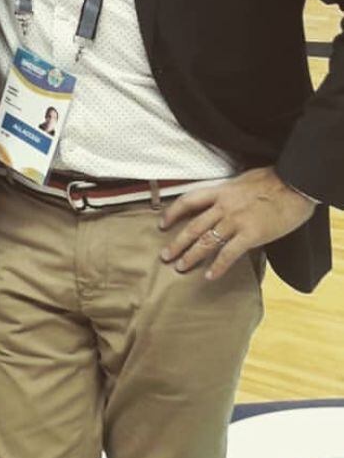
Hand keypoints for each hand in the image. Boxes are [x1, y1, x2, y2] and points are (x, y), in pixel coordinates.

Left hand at [159, 165, 314, 280]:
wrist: (294, 185)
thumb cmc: (272, 181)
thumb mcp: (241, 182)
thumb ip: (228, 195)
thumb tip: (219, 204)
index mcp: (220, 191)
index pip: (188, 201)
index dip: (173, 213)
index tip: (162, 223)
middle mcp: (223, 206)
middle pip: (193, 226)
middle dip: (177, 243)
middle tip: (165, 256)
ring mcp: (235, 221)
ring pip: (207, 241)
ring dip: (191, 256)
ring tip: (181, 267)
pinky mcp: (251, 234)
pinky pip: (229, 253)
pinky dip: (218, 266)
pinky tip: (209, 276)